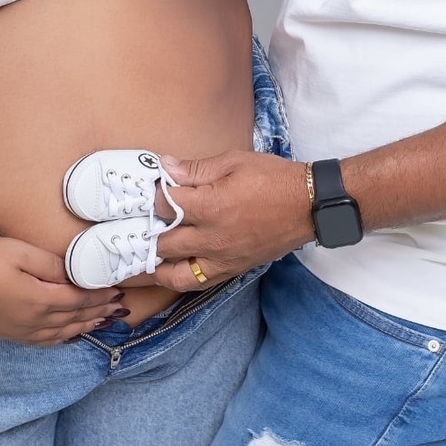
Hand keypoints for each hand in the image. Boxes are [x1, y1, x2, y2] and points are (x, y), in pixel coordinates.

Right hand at [0, 236, 125, 342]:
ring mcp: (21, 332)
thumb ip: (51, 264)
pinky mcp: (10, 335)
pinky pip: (46, 341)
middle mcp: (35, 321)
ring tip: (104, 320)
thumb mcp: (18, 252)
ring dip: (86, 325)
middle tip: (119, 306)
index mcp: (40, 300)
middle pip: (75, 317)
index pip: (80, 298)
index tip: (117, 289)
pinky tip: (70, 334)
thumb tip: (76, 272)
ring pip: (64, 332)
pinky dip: (64, 338)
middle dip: (99, 310)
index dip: (101, 294)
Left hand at [150, 150, 311, 291]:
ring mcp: (222, 259)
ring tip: (144, 256)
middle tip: (137, 224)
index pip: (164, 205)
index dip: (151, 196)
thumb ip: (196, 169)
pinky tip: (171, 270)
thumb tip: (166, 168)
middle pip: (163, 242)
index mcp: (210, 206)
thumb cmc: (273, 179)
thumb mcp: (233, 162)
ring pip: (175, 275)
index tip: (147, 190)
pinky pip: (198, 283)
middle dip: (147, 232)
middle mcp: (212, 239)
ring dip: (156, 266)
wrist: (308, 206)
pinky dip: (179, 279)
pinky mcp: (232, 269)